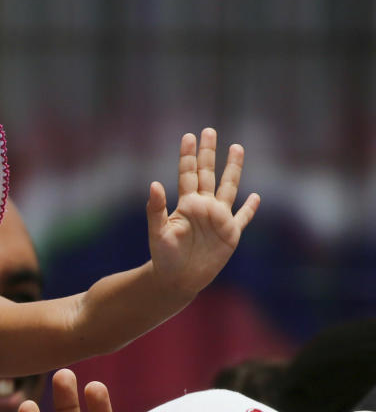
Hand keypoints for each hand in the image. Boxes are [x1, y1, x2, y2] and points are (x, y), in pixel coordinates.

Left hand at [147, 128, 259, 299]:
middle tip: (209, 131)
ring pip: (229, 188)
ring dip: (233, 169)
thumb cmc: (163, 257)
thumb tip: (154, 184)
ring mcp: (218, 219)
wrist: (176, 280)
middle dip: (209, 153)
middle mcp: (204, 207)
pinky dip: (250, 208)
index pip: (188, 174)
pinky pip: (243, 218)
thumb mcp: (157, 233)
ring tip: (237, 148)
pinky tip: (256, 197)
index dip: (188, 155)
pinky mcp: (230, 234)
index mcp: (187, 204)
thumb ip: (156, 209)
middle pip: (208, 174)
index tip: (189, 135)